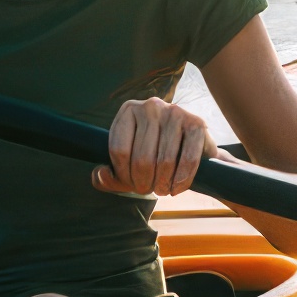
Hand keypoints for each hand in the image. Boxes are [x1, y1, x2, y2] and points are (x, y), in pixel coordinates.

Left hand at [92, 98, 215, 196]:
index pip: (119, 150)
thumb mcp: (128, 163)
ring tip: (163, 190)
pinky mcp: (196, 123)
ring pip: (164, 161)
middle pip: (142, 158)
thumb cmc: (155, 154)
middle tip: (149, 190)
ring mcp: (175, 112)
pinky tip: (176, 188)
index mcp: (128, 111)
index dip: (123, 176)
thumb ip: (110, 175)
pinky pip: (187, 160)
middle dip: (144, 183)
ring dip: (163, 184)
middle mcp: (150, 106)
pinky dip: (181, 180)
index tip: (131, 185)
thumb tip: (100, 174)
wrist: (191, 145)